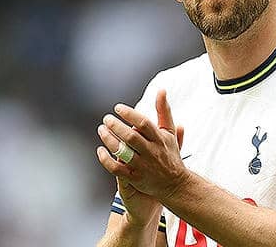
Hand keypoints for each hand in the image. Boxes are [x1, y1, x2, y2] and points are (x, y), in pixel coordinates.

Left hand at [97, 89, 186, 220]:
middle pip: (131, 137)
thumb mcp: (169, 132)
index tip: (118, 108)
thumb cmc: (170, 154)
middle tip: (106, 119)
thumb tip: (161, 90)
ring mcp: (143, 166)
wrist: (176, 184)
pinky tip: (100, 150)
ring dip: (109, 140)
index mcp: (160, 139)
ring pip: (123, 152)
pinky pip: (117, 169)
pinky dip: (106, 159)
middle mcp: (151, 152)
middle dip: (116, 126)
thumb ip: (164, 111)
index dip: (129, 114)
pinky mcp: (135, 178)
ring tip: (101, 130)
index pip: (143, 123)